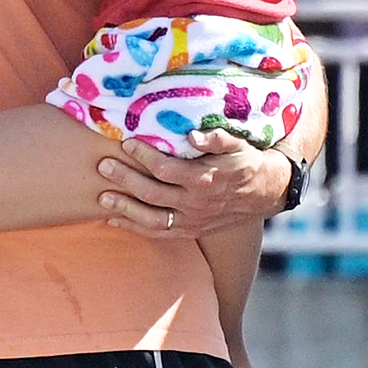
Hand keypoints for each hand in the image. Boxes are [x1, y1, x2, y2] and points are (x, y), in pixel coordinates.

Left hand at [96, 130, 289, 238]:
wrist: (265, 193)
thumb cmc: (245, 162)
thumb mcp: (238, 145)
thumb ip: (217, 138)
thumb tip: (192, 135)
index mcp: (205, 179)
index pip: (167, 169)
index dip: (144, 156)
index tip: (127, 142)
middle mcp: (196, 203)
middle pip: (152, 193)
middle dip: (125, 179)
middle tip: (103, 166)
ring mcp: (192, 220)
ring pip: (151, 219)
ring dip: (124, 208)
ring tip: (102, 197)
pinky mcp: (190, 231)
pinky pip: (158, 233)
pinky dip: (134, 227)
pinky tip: (114, 218)